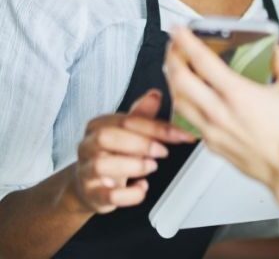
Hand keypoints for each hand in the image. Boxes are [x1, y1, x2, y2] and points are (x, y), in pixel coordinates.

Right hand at [72, 89, 195, 213]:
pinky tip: (142, 187)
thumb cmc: (112, 154)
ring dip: (134, 166)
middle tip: (163, 151)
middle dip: (140, 143)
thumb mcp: (127, 133)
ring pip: (102, 165)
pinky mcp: (92, 195)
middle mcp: (88, 146)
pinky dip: (130, 194)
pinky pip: (109, 195)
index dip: (156, 127)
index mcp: (99, 126)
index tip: (180, 135)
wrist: (90, 186)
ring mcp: (87, 171)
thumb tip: (156, 94)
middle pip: (107, 137)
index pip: (127, 120)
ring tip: (152, 166)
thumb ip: (142, 115)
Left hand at [164, 27, 278, 193]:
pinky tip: (190, 100)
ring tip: (176, 70)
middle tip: (174, 47)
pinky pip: (188, 120)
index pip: (201, 61)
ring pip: (178, 100)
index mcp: (236, 93)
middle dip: (172, 58)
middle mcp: (218, 110)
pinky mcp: (210, 143)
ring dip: (172, 81)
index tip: (179, 30)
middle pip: (180, 79)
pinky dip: (183, 105)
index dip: (185, 41)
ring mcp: (211, 128)